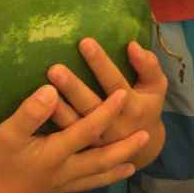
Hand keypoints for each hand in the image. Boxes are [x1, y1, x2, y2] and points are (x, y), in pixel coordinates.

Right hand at [0, 83, 148, 192]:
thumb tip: (51, 89)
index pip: (88, 130)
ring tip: (134, 163)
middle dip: (125, 146)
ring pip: (96, 176)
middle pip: (102, 159)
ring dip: (116, 168)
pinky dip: (98, 180)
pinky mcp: (52, 192)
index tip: (123, 94)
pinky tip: (99, 178)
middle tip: (147, 135)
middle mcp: (64, 171)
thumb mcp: (6, 135)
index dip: (106, 111)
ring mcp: (59, 185)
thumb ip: (30, 112)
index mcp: (55, 154)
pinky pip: (84, 185)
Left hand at [46, 39, 166, 167]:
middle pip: (92, 106)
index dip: (100, 63)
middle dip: (73, 87)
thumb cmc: (146, 106)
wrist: (143, 148)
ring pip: (76, 126)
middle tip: (54, 68)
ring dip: (59, 109)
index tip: (84, 41)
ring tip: (41, 90)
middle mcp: (115, 127)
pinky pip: (67, 139)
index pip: (114, 82)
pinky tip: (37, 112)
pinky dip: (53, 126)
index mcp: (134, 108)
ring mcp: (99, 142)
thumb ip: (148, 66)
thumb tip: (132, 45)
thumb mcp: (156, 86)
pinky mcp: (85, 150)